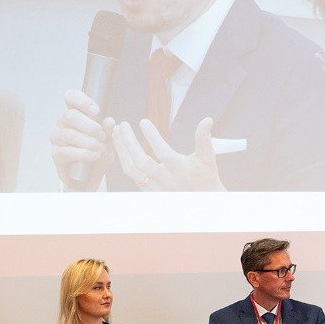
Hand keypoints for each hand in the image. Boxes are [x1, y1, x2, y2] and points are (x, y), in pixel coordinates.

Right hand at [51, 89, 115, 190]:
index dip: (82, 101)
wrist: (88, 179)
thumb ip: (109, 131)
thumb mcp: (108, 142)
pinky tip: (94, 155)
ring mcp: (57, 138)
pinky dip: (84, 153)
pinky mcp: (57, 154)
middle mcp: (62, 123)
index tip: (97, 111)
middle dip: (90, 125)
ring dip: (89, 141)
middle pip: (70, 115)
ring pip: (70, 134)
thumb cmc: (96, 154)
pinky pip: (68, 151)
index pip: (70, 97)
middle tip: (102, 135)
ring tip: (101, 148)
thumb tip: (110, 121)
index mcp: (75, 114)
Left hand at [110, 117, 225, 190]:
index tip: (143, 121)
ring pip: (132, 169)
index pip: (163, 153)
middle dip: (129, 142)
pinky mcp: (147, 190)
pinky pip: (131, 174)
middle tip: (123, 124)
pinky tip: (120, 145)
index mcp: (180, 170)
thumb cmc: (205, 178)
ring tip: (116, 131)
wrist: (202, 203)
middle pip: (141, 162)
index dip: (152, 137)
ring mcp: (154, 187)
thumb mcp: (208, 159)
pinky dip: (123, 158)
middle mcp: (166, 180)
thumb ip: (204, 139)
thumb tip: (207, 120)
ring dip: (121, 149)